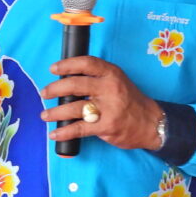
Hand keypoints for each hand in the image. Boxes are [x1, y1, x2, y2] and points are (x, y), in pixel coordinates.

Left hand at [39, 56, 163, 150]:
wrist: (151, 123)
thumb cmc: (129, 100)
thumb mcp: (117, 81)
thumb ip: (97, 77)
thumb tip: (66, 79)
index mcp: (111, 73)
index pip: (86, 63)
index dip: (67, 64)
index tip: (53, 69)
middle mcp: (109, 88)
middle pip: (75, 85)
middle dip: (55, 89)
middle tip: (45, 93)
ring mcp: (108, 108)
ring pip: (74, 108)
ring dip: (55, 112)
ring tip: (45, 115)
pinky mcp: (107, 126)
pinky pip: (80, 128)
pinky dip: (65, 131)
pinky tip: (55, 133)